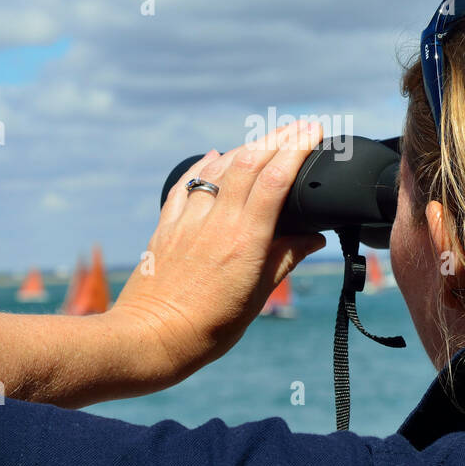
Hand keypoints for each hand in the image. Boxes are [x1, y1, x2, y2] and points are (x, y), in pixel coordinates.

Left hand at [109, 120, 327, 387]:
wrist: (150, 340)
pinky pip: (187, 184)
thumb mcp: (257, 298)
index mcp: (245, 241)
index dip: (297, 149)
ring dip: (245, 147)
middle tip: (300, 125)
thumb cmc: (208, 329)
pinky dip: (206, 164)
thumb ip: (285, 259)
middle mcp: (216, 222)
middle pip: (249, 162)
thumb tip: (314, 237)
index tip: (315, 131)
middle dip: (278, 137)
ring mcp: (188, 221)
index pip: (275, 180)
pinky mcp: (166, 226)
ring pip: (218, 167)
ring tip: (266, 139)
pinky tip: (215, 155)